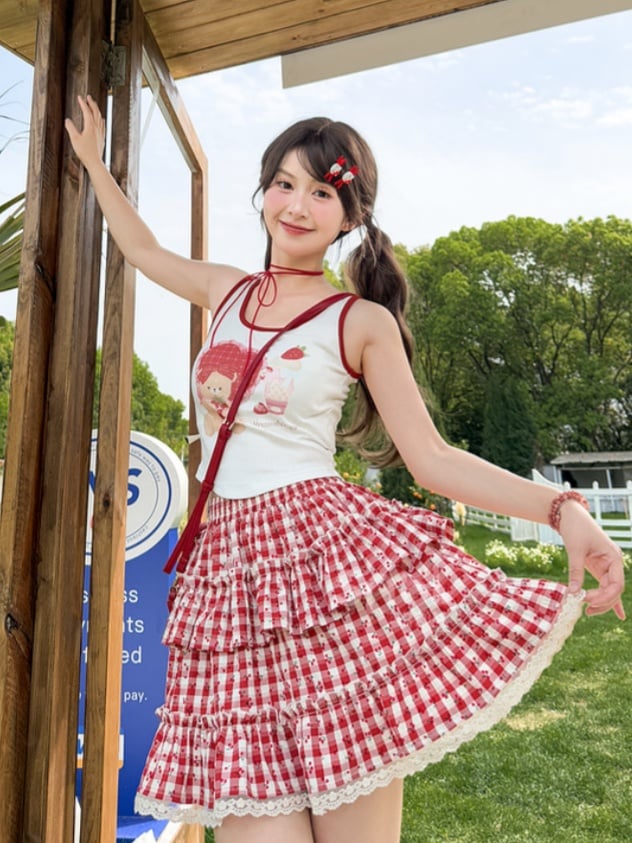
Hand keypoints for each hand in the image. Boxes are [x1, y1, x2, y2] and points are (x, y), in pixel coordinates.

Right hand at [64, 94, 104, 167]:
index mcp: (90, 126)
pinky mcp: (102, 138)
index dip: (83, 103)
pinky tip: (101, 120)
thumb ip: (70, 128)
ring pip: (100, 118)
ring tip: (94, 105)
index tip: (80, 97)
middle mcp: (97, 128)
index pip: (86, 111)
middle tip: (88, 97)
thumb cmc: (84, 152)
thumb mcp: (74, 139)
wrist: (94, 162)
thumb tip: (67, 120)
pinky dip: (101, 119)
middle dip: (92, 103)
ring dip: (97, 110)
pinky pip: (103, 125)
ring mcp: (100, 133)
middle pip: (95, 112)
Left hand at [560, 503, 625, 618]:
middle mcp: (614, 563)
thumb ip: (576, 571)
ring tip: (588, 611)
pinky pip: (606, 586)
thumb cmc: (575, 529)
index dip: (604, 596)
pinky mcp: (598, 568)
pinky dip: (610, 599)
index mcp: (614, 557)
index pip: (616, 584)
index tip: (586, 599)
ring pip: (609, 590)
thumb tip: (573, 593)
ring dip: (601, 602)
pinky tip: (619, 614)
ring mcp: (607, 566)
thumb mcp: (575, 550)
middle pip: (614, 590)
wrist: (570, 516)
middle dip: (602, 602)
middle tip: (585, 609)